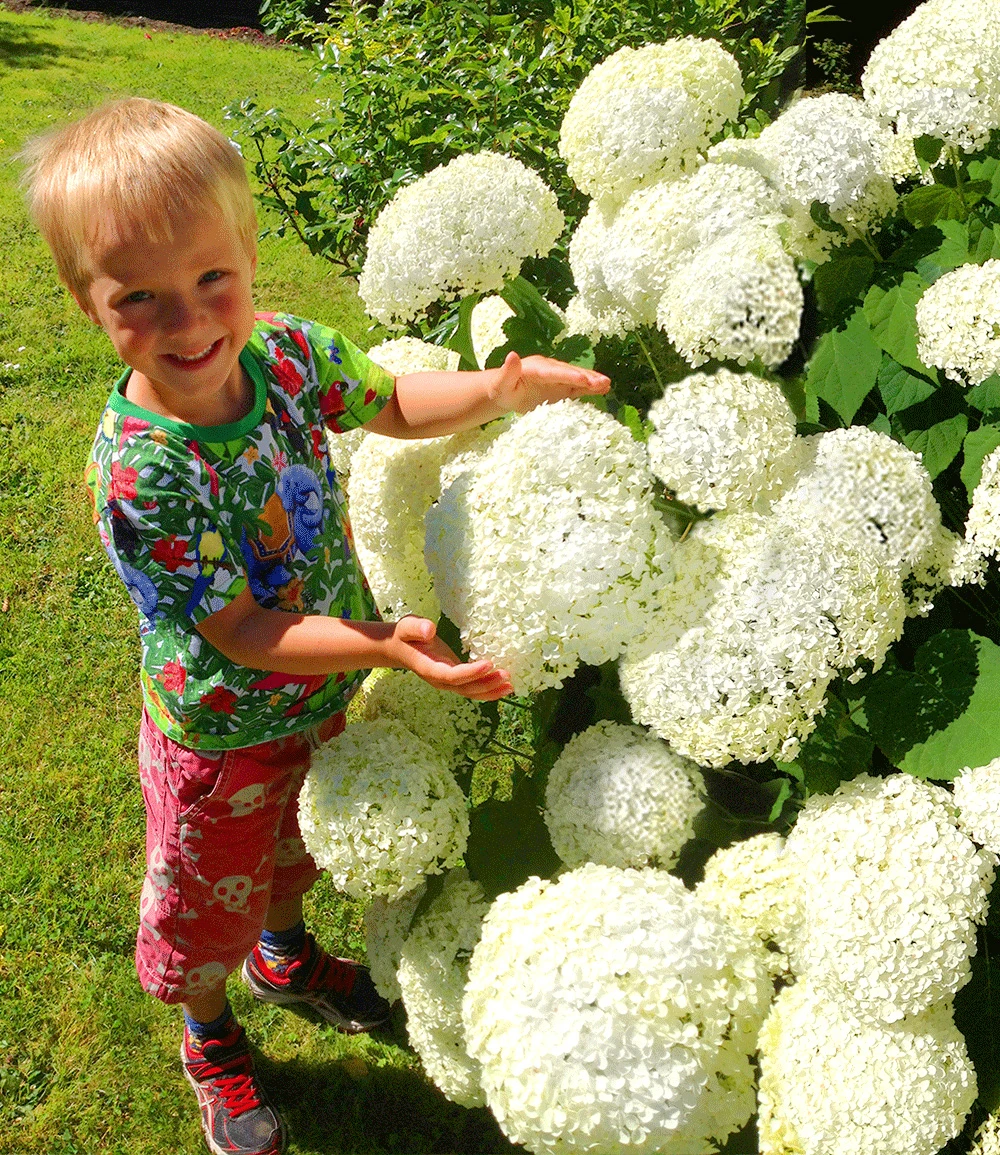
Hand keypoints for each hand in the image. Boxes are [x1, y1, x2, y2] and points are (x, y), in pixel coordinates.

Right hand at [388, 616, 512, 700]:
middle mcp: (440, 680)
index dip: (470, 672)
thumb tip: (429, 629)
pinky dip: (488, 690)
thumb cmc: (405, 636)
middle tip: (507, 675)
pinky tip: (503, 686)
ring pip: (471, 692)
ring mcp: (448, 682)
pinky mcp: (455, 680)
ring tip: (510, 685)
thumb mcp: (406, 626)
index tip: (488, 663)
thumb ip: (416, 627)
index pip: (451, 675)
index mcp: (429, 668)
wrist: (399, 649)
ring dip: (491, 691)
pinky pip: (472, 689)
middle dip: (487, 684)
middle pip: (465, 688)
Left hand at [487, 351, 610, 413]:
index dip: (569, 375)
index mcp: (536, 369)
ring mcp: (557, 378)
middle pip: (570, 373)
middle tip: (603, 382)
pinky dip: (590, 388)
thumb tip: (512, 355)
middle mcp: (550, 370)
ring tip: (607, 384)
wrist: (504, 392)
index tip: (583, 379)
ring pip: (577, 379)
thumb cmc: (501, 389)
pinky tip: (604, 389)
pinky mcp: (561, 387)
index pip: (554, 372)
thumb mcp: (500, 384)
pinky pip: (577, 388)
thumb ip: (507, 372)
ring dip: (592, 381)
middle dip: (586, 378)